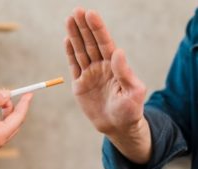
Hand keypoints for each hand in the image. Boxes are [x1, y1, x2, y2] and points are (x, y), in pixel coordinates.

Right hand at [65, 7, 150, 163]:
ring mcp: (90, 74)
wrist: (116, 126)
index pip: (105, 43)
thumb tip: (118, 51)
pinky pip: (74, 65)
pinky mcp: (80, 84)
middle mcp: (101, 66)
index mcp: (115, 66)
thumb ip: (125, 72)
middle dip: (83, 27)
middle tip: (76, 11)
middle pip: (90, 43)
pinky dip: (70, 53)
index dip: (97, 29)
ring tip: (69, 20)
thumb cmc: (129, 110)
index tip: (90, 14)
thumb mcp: (133, 92)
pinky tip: (67, 40)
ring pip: (80, 51)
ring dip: (74, 36)